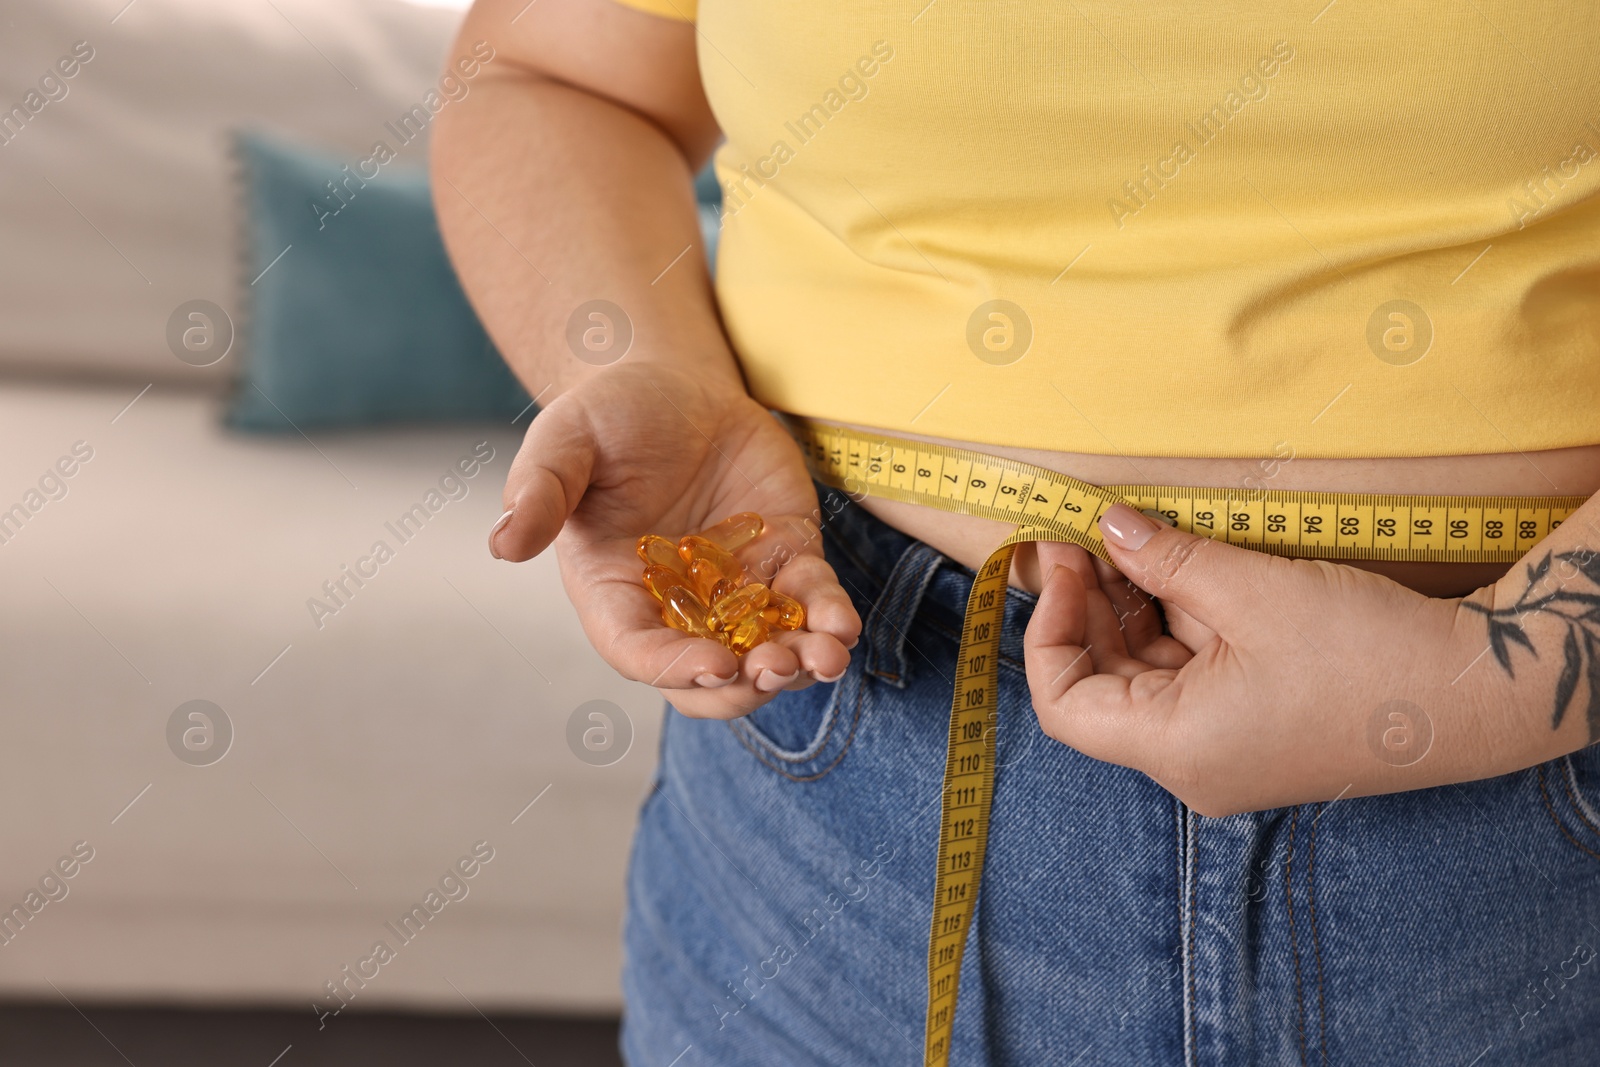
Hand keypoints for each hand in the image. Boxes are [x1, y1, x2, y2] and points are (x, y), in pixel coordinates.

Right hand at [490, 362, 860, 717]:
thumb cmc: (608, 416)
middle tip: (777, 667)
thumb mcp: (565, 440)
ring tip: (826, 658)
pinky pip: (811, 604)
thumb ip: (539, 490)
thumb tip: (503, 543)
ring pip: (767, 654)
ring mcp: (735, 593)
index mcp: (614, 593)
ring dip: (798, 665)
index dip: (676, 669)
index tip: (716, 666)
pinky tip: (844, 626)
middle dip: (746, 685)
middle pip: (708, 679)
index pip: (638, 651)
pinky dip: (830, 620)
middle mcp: (676, 609)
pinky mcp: (785, 563)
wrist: (673, 386)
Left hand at [1023, 503, 1558, 816]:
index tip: (1060, 560)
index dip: (1048, 630)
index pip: (1063, 705)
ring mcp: (1224, 746)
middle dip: (1090, 604)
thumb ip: (1166, 560)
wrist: (1481, 693)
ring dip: (1133, 605)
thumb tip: (1107, 526)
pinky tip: (1180, 563)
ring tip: (1131, 535)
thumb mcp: (1253, 592)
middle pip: (1103, 683)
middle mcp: (1191, 762)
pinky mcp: (1256, 723)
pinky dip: (1178, 619)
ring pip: (1147, 672)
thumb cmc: (1370, 654)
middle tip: (1084, 530)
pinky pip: (1193, 672)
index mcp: (1176, 750)